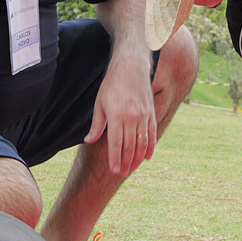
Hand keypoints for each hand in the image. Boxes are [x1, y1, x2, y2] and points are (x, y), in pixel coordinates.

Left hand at [84, 54, 156, 175]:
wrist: (131, 67)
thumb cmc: (111, 85)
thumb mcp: (99, 104)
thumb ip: (96, 125)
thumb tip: (89, 140)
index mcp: (116, 115)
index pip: (116, 144)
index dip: (115, 159)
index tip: (114, 171)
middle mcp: (132, 117)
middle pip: (130, 146)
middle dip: (126, 162)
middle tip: (121, 174)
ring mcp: (144, 115)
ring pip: (142, 142)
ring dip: (137, 158)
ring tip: (132, 168)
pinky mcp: (151, 112)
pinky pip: (152, 133)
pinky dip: (150, 147)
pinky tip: (146, 157)